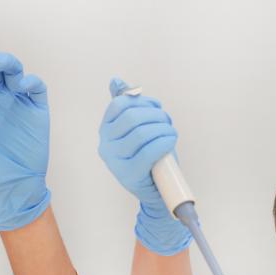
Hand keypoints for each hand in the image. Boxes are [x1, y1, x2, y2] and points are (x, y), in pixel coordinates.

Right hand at [97, 77, 190, 254]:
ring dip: (164, 128)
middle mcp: (105, 145)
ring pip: (142, 131)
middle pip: (133, 116)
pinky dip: (165, 142)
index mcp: (105, 130)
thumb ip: (127, 105)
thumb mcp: (137, 129)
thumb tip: (116, 81)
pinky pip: (150, 150)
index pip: (120, 104)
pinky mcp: (129, 174)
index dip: (143, 102)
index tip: (156, 109)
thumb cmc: (149, 157)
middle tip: (167, 122)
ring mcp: (115, 161)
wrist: (156, 192)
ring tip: (170, 133)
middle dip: (156, 115)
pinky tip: (170, 142)